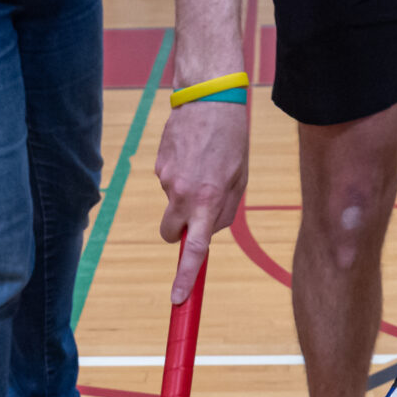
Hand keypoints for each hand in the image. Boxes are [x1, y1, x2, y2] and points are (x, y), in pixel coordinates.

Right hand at [155, 100, 247, 303]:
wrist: (207, 98)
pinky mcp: (158, 165)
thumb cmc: (230, 140)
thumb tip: (206, 232)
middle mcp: (181, 194)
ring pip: (173, 203)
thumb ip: (223, 212)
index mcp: (206, 201)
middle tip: (195, 214)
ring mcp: (166, 180)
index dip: (185, 276)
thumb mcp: (238, 181)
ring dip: (186, 193)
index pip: (193, 249)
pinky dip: (181, 174)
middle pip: (170, 234)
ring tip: (204, 164)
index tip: (178, 298)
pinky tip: (193, 154)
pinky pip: (170, 182)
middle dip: (180, 232)